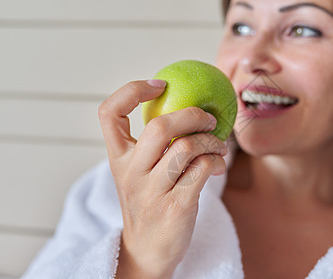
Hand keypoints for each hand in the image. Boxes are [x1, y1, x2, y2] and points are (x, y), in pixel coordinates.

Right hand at [98, 80, 227, 277]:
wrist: (147, 251)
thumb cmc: (149, 203)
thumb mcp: (139, 173)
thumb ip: (154, 145)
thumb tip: (189, 109)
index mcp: (118, 158)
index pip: (109, 113)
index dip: (132, 90)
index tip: (160, 85)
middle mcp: (131, 172)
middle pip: (160, 127)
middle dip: (193, 115)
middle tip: (208, 118)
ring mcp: (152, 191)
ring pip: (187, 147)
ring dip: (212, 141)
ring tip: (219, 146)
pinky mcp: (176, 206)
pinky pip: (203, 169)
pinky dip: (217, 161)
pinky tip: (218, 165)